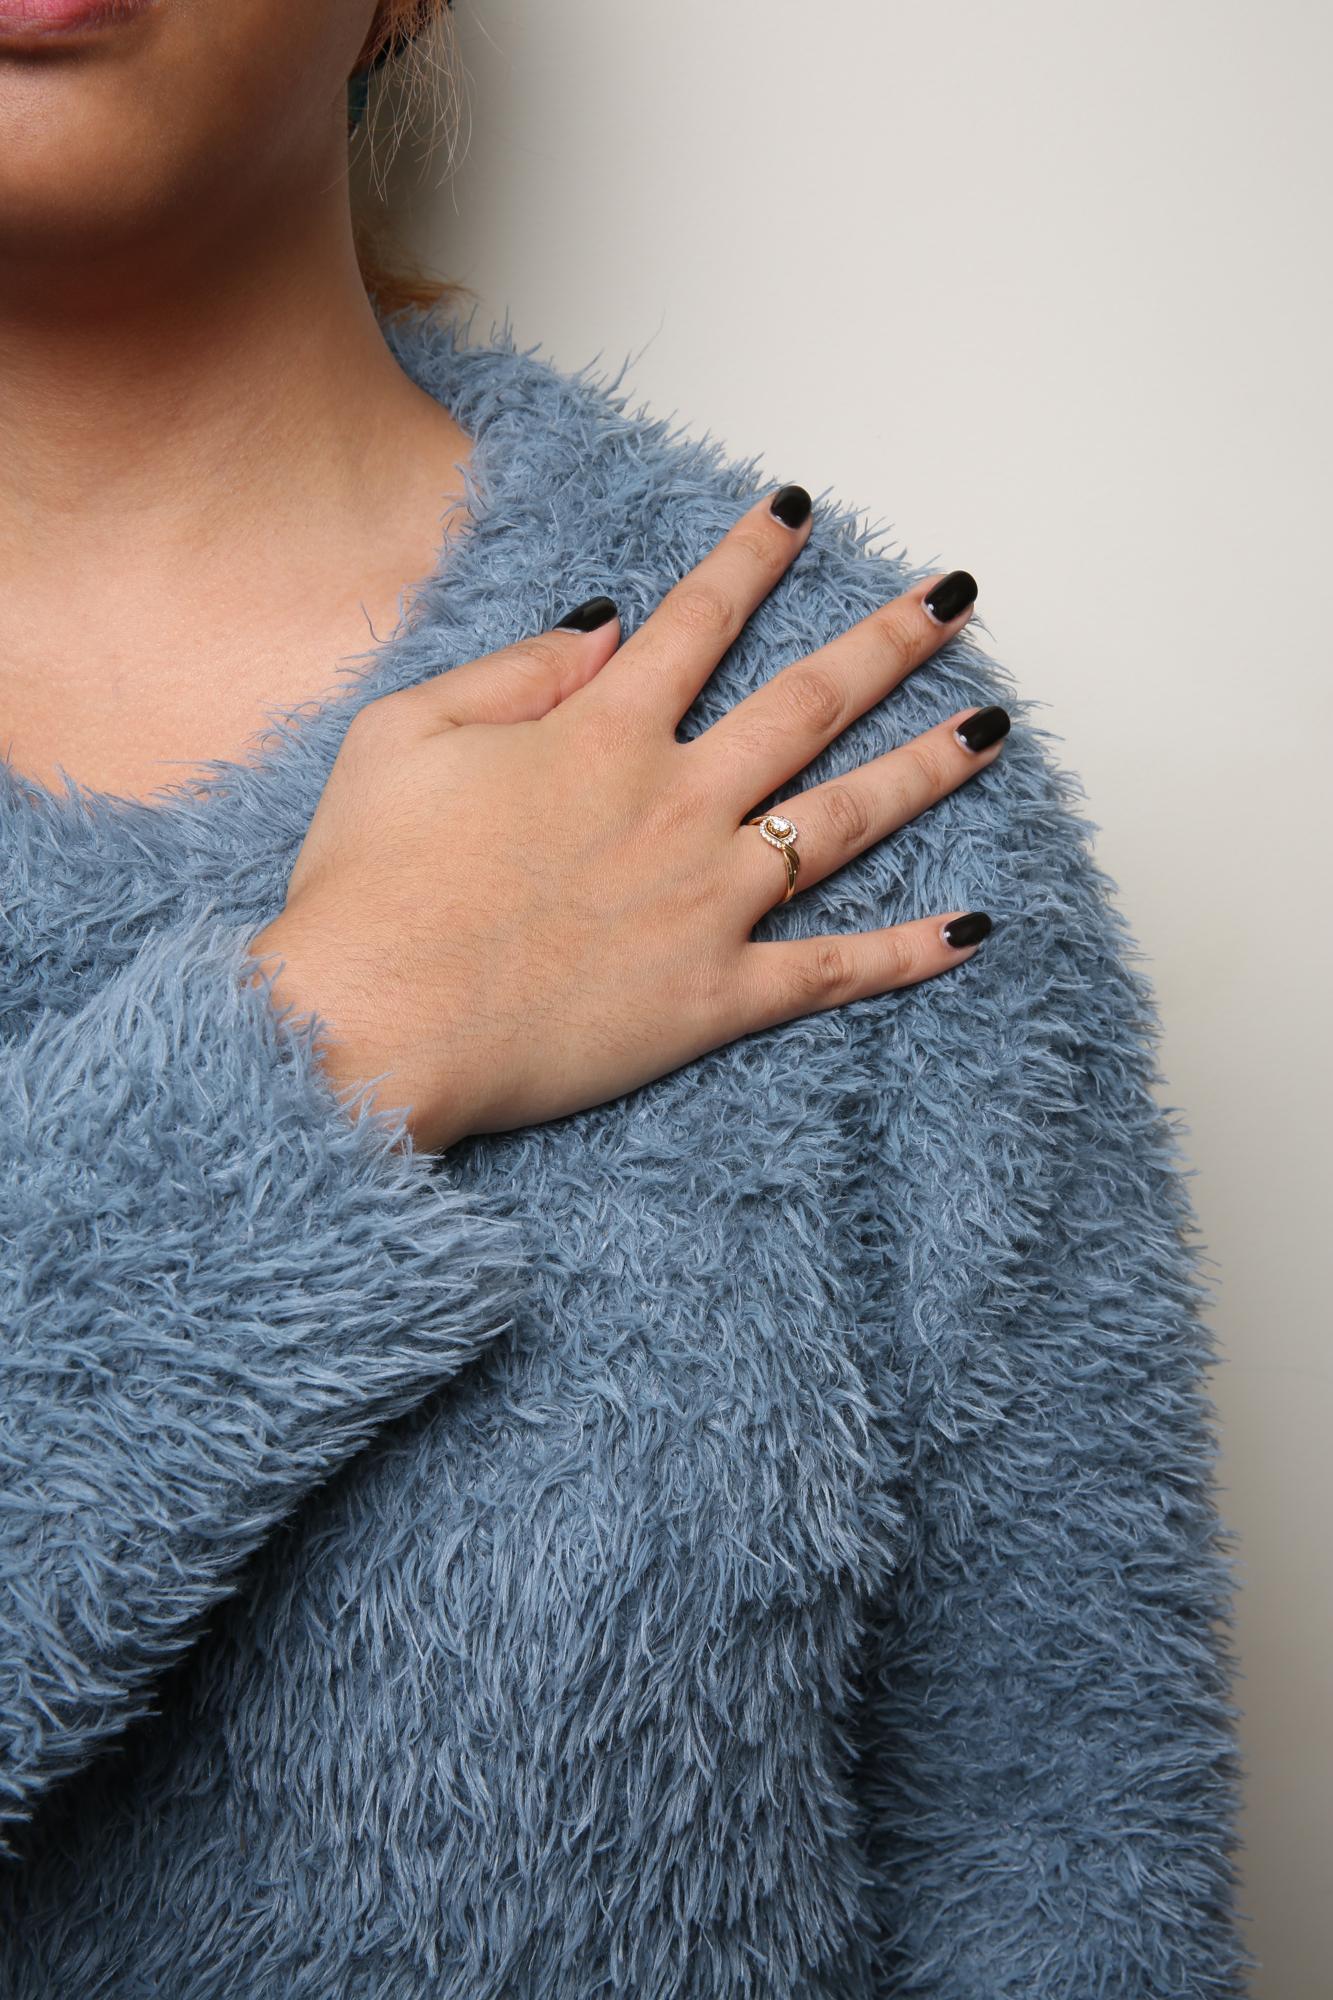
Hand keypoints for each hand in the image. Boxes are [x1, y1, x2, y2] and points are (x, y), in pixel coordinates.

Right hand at [245, 485, 1006, 1153]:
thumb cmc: (368, 884)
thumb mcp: (402, 732)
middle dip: (892, 637)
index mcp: (602, 732)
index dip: (753, 555)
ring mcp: (709, 900)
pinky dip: (909, 954)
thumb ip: (514, 669)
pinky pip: (834, 971)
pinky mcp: (717, 996)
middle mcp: (677, 801)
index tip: (801, 509)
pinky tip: (976, 929)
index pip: (700, 618)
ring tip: (996, 726)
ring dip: (930, 766)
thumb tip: (603, 625)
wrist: (369, 1026)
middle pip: (811, 700)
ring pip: (849, 818)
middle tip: (955, 593)